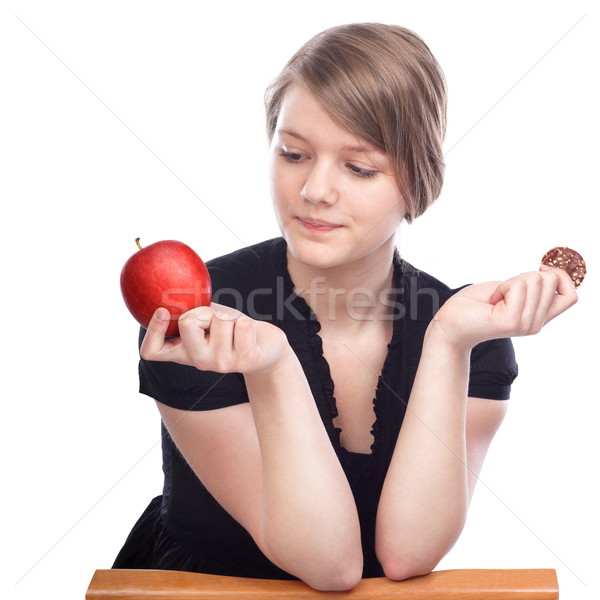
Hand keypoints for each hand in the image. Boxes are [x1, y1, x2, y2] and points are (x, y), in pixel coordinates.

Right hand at [140, 303, 290, 374]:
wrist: (266, 347)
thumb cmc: (231, 329)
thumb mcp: (208, 319)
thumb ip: (192, 312)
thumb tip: (177, 294)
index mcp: (184, 352)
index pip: (152, 350)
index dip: (153, 331)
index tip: (163, 311)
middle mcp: (200, 361)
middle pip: (187, 323)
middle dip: (203, 311)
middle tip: (215, 319)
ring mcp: (222, 364)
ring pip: (220, 321)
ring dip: (230, 317)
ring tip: (236, 329)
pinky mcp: (246, 361)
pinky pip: (242, 326)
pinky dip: (246, 323)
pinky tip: (249, 335)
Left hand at [431, 266, 577, 349]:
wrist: (450, 324)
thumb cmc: (476, 305)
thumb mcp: (511, 290)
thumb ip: (534, 286)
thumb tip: (550, 271)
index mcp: (539, 318)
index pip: (571, 296)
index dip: (561, 277)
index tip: (539, 270)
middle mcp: (536, 324)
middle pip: (550, 281)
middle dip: (523, 277)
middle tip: (502, 294)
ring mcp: (525, 324)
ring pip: (534, 280)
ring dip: (509, 283)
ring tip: (495, 299)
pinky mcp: (511, 321)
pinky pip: (517, 286)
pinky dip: (502, 287)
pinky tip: (491, 302)